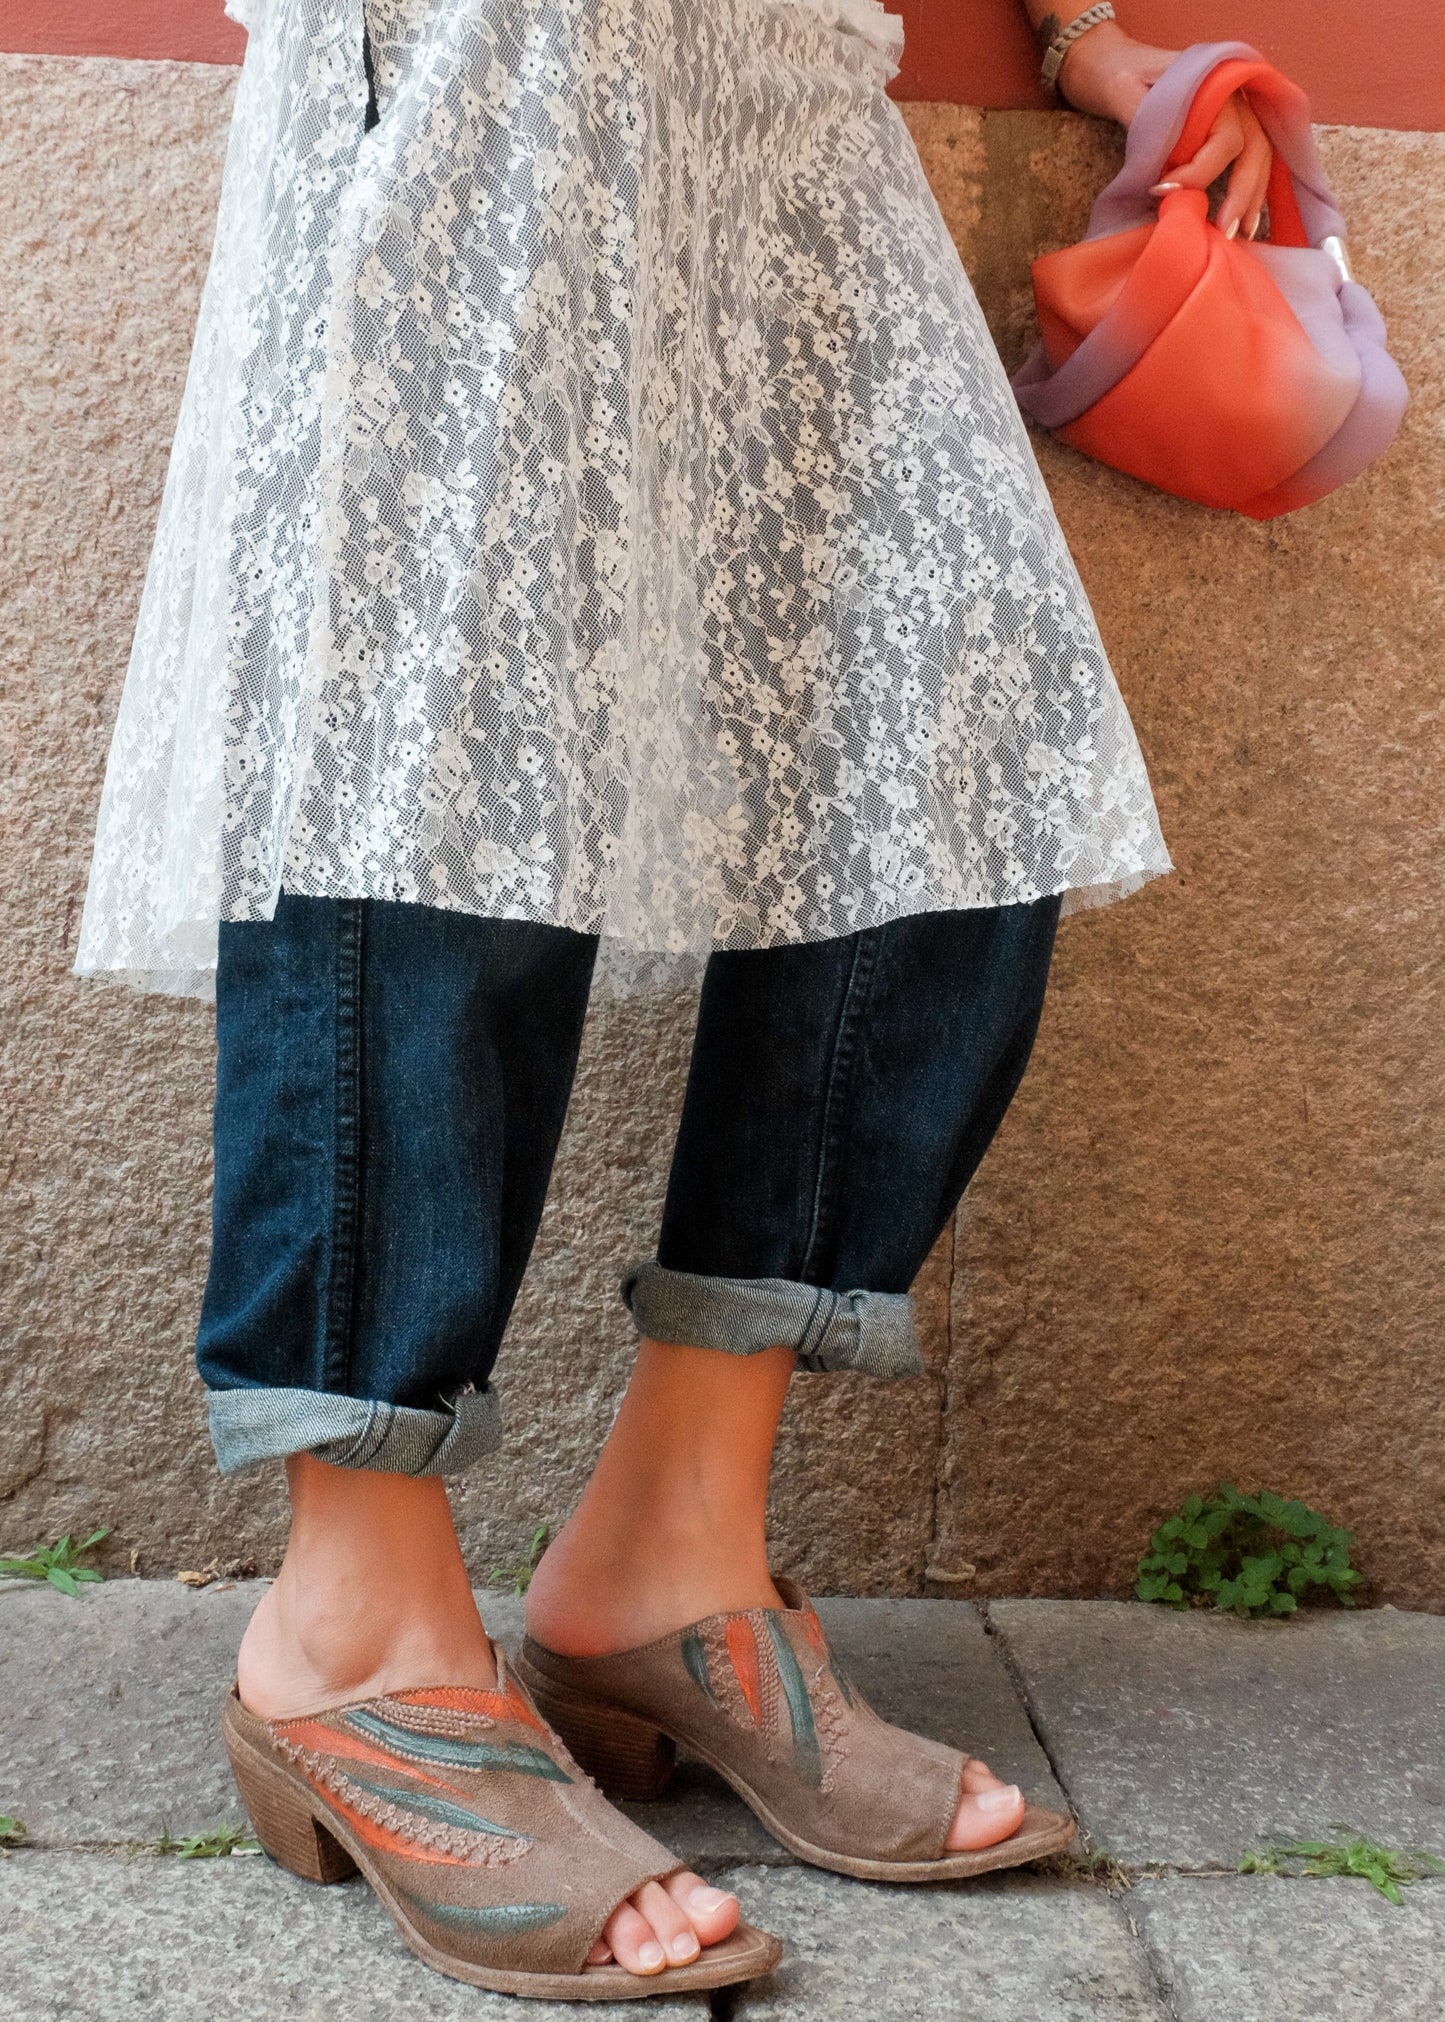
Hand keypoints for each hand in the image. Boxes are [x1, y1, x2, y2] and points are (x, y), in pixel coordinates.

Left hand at [1056, 22, 1272, 238]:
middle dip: (1243, 192)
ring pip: (1258, 156)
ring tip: (1242, 234)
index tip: (1162, 192)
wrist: (1109, 63)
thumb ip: (1146, 124)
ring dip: (1252, 196)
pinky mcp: (1222, 130)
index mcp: (1213, 84)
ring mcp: (1231, 112)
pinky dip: (1248, 190)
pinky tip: (1243, 221)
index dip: (1199, 171)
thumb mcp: (1124, 91)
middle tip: (1226, 229)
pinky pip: (1247, 160)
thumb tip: (1163, 169)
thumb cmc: (1117, 74)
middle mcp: (1231, 97)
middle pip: (1253, 148)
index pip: (1224, 138)